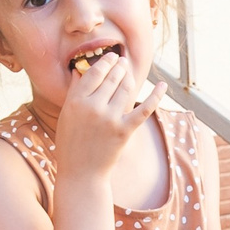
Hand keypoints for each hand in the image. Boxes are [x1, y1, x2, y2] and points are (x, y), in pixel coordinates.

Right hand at [53, 53, 159, 181]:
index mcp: (76, 101)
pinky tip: (163, 86)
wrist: (81, 173)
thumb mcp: (66, 115)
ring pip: (125, 88)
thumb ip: (74, 92)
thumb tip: (81, 70)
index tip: (111, 56)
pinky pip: (144, 109)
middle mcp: (92, 107)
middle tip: (123, 61)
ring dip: (129, 77)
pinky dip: (156, 96)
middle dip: (119, 67)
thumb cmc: (71, 143)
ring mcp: (110, 118)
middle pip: (112, 78)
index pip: (94, 73)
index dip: (105, 62)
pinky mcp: (124, 130)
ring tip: (129, 72)